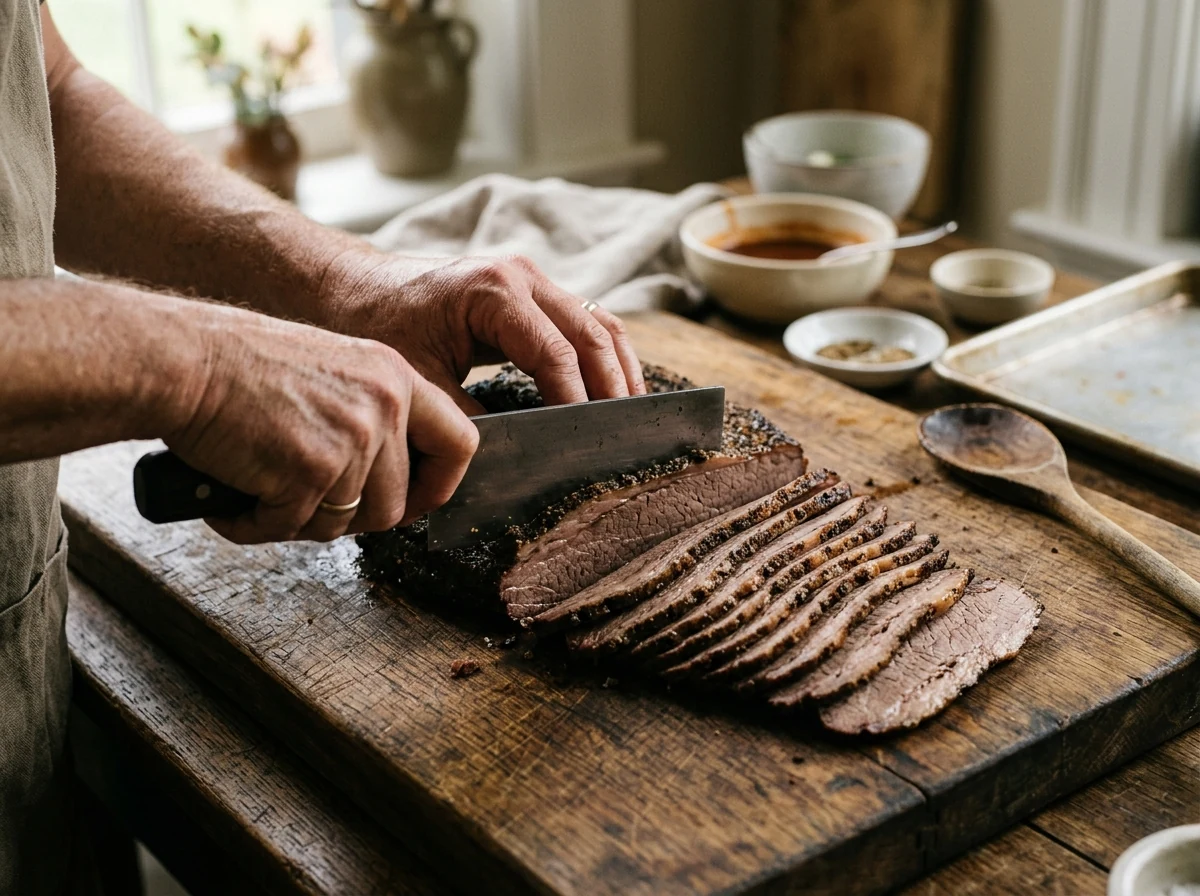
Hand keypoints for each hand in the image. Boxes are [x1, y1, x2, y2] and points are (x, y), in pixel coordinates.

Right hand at [165, 303, 477, 542]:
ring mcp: (352, 440)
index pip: (460, 442)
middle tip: (305, 504)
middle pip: (396, 504)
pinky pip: (293, 527)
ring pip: (346, 524)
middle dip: (350, 517)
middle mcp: (383, 406)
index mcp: (394, 376)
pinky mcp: (311, 471)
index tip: (416, 501)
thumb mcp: (332, 370)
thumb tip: (387, 479)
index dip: (441, 485)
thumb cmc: (239, 366)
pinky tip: (234, 499)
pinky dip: (257, 525)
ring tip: (261, 493)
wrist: (181, 360)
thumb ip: (369, 415)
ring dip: (301, 522)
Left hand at [323, 252, 645, 412]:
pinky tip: (613, 389)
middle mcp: (521, 275)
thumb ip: (465, 416)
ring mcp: (531, 279)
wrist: (351, 287)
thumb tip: (513, 454)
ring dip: (619, 368)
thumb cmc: (377, 326)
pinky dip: (603, 355)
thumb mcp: (417, 378)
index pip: (556, 354)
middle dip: (612, 387)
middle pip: (592, 334)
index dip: (577, 401)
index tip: (585, 441)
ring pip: (598, 322)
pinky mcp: (531, 291)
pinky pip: (583, 321)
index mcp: (494, 291)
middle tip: (625, 434)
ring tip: (632, 415)